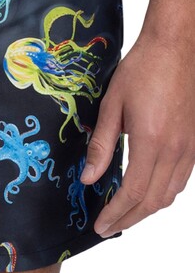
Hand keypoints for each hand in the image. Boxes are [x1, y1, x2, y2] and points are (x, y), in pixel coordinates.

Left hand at [80, 32, 194, 237]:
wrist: (177, 46)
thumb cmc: (143, 69)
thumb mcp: (112, 105)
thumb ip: (101, 145)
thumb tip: (89, 178)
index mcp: (152, 142)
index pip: (133, 193)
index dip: (115, 213)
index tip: (100, 225)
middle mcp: (176, 150)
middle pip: (154, 201)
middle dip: (130, 218)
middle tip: (109, 227)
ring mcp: (191, 147)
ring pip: (171, 193)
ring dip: (148, 208)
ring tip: (125, 213)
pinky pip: (182, 178)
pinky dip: (164, 192)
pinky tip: (148, 190)